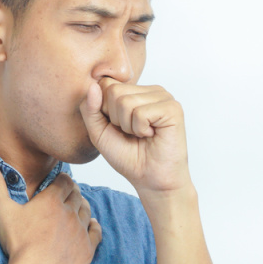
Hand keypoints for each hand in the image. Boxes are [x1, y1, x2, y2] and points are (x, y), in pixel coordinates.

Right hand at [0, 167, 101, 263]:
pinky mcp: (87, 249)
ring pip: (87, 211)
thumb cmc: (18, 244)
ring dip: (82, 206)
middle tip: (67, 193)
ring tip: (77, 207)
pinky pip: (96, 232)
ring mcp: (80, 231)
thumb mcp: (2, 212)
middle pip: (77, 195)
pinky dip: (94, 226)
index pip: (64, 181)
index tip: (59, 180)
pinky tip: (92, 225)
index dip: (62, 179)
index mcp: (52, 200)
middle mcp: (70, 212)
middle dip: (72, 191)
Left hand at [79, 77, 191, 194]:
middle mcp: (150, 90)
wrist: (150, 179)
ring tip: (142, 135)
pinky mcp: (172, 108)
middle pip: (113, 91)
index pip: (105, 84)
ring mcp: (163, 97)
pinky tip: (152, 136)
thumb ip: (90, 109)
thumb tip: (92, 85)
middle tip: (132, 133)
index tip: (118, 127)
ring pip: (125, 101)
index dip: (104, 110)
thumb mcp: (99, 132)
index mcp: (135, 92)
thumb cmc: (128, 157)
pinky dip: (140, 130)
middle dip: (115, 119)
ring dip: (128, 126)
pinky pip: (141, 113)